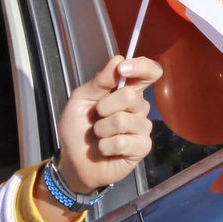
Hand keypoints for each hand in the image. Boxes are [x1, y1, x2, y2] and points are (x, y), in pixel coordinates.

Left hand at [55, 56, 161, 193]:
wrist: (73, 161)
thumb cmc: (77, 128)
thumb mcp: (80, 100)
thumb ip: (99, 82)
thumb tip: (118, 60)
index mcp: (126, 90)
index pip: (149, 72)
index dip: (142, 66)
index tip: (123, 70)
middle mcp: (138, 107)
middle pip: (131, 96)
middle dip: (105, 106)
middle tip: (96, 116)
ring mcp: (142, 128)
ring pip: (124, 120)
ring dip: (102, 129)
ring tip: (98, 136)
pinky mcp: (142, 147)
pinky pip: (124, 142)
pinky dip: (106, 146)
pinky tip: (104, 149)